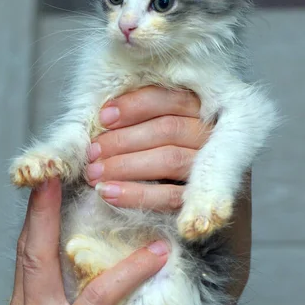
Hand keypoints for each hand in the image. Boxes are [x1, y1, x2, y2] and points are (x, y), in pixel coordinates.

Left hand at [86, 86, 211, 209]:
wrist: (201, 204)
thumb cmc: (168, 156)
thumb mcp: (164, 130)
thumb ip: (144, 119)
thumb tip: (105, 117)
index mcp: (202, 111)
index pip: (171, 99)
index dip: (135, 106)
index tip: (103, 117)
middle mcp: (211, 136)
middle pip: (167, 129)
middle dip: (123, 139)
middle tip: (93, 152)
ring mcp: (211, 169)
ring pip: (169, 159)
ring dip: (124, 165)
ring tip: (94, 173)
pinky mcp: (202, 200)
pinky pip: (170, 196)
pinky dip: (136, 194)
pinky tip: (108, 193)